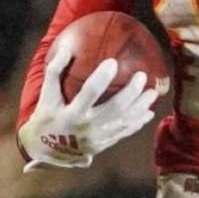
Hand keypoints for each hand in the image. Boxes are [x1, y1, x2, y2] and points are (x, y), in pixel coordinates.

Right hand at [17, 46, 157, 168]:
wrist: (45, 149)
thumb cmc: (47, 115)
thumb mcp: (46, 94)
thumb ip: (54, 70)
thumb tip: (66, 48)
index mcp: (71, 114)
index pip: (89, 93)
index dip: (101, 78)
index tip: (113, 62)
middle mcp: (86, 128)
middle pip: (114, 109)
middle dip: (131, 93)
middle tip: (142, 76)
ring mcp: (97, 139)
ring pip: (123, 122)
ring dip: (140, 107)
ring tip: (153, 92)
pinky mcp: (102, 145)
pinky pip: (123, 133)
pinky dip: (137, 124)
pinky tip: (148, 113)